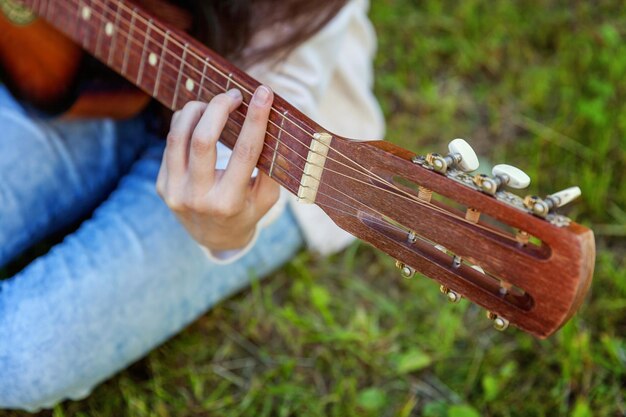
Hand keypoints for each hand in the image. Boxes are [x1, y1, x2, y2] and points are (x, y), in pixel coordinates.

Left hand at [156, 86, 279, 251]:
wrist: (214, 237)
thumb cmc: (247, 211)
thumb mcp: (267, 197)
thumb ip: (271, 167)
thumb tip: (275, 124)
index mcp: (229, 202)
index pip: (245, 153)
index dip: (255, 119)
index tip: (264, 93)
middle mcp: (198, 198)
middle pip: (203, 140)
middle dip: (219, 107)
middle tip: (234, 94)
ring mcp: (175, 192)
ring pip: (178, 136)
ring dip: (197, 110)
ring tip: (214, 103)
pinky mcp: (162, 185)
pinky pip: (171, 143)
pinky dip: (185, 124)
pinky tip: (199, 119)